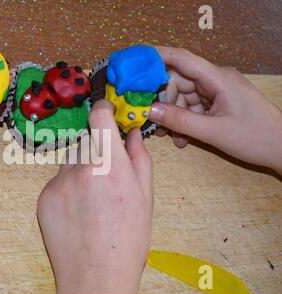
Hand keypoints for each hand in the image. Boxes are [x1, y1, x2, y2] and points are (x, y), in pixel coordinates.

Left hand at [37, 100, 152, 293]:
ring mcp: (58, 182)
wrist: (95, 276)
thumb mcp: (145, 198)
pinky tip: (77, 211)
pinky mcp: (44, 197)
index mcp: (111, 165)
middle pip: (85, 141)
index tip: (104, 113)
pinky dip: (66, 188)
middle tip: (105, 177)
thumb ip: (139, 159)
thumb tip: (132, 134)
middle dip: (96, 150)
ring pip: (70, 161)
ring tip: (91, 199)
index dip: (102, 110)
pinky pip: (57, 181)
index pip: (99, 117)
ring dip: (80, 169)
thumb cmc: (128, 241)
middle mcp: (81, 168)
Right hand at [150, 46, 281, 173]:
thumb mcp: (213, 132)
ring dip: (174, 117)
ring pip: (183, 98)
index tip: (135, 62)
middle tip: (152, 122)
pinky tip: (183, 139)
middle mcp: (216, 80)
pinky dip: (185, 122)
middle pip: (178, 82)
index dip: (157, 57)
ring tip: (171, 138)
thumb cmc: (255, 137)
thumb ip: (180, 121)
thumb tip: (150, 110)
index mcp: (218, 78)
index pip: (182, 59)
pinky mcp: (218, 104)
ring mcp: (217, 92)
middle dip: (163, 102)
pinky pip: (193, 108)